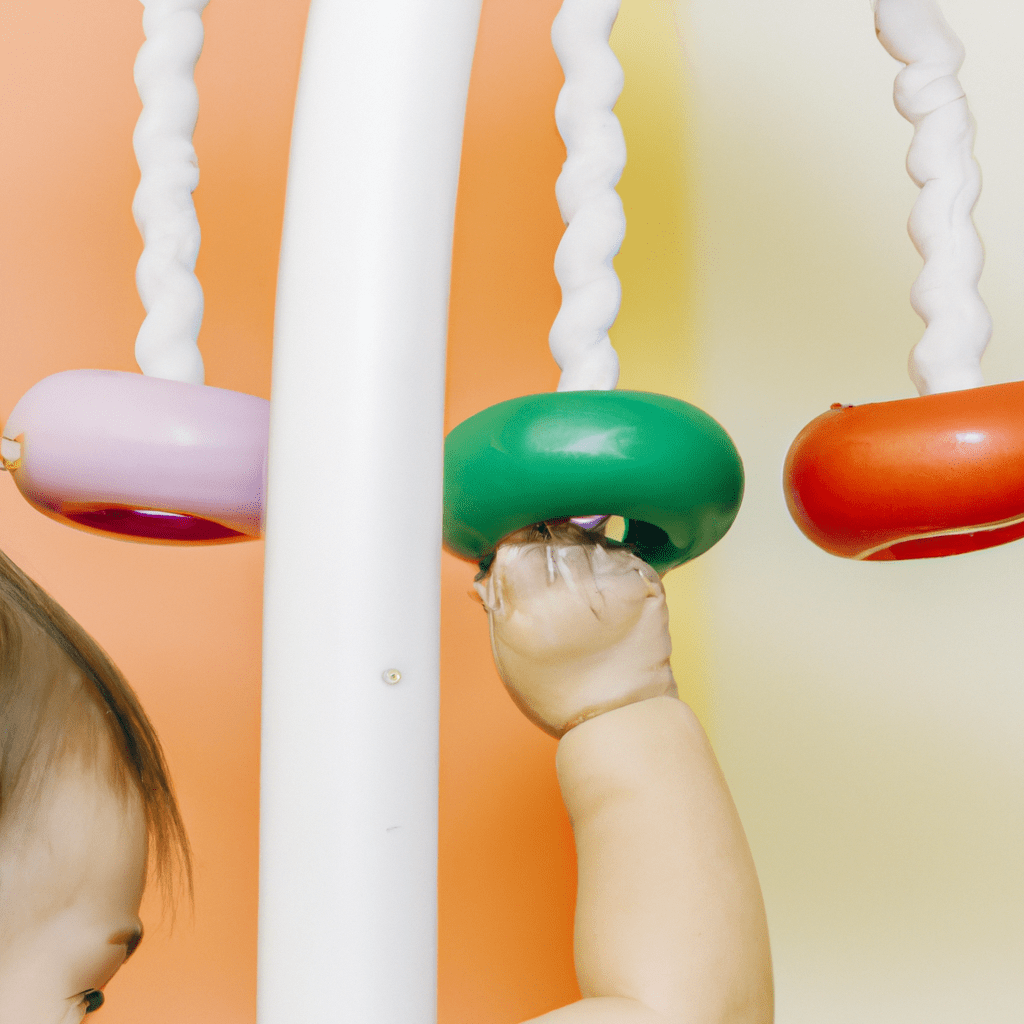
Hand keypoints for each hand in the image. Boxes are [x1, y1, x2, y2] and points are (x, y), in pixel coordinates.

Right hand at [474, 524, 676, 736]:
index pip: (516, 541)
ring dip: (585, 557)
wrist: (617, 718)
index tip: (528, 568)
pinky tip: (611, 604)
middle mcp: (566, 587)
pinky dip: (614, 570)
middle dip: (554, 551)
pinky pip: (622, 555)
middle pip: (554, 534)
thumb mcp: (509, 648)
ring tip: (588, 600)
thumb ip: (498, 599)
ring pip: (589, 540)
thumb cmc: (558, 690)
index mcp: (525, 602)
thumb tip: (490, 564)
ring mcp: (609, 582)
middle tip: (561, 589)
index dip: (522, 551)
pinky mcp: (643, 584)